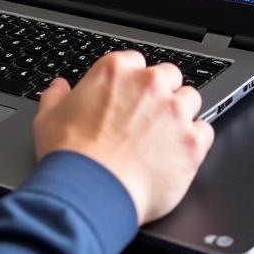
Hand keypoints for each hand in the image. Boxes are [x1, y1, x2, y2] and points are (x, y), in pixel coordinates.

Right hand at [33, 52, 212, 225]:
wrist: (90, 191)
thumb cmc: (68, 156)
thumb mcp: (48, 118)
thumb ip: (56, 96)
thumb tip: (59, 88)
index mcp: (115, 71)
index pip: (136, 62)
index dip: (133, 81)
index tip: (129, 96)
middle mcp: (148, 84)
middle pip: (169, 76)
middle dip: (161, 92)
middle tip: (148, 117)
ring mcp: (174, 111)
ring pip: (191, 100)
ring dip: (181, 114)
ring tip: (165, 137)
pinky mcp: (192, 141)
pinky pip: (205, 131)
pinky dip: (194, 141)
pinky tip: (177, 154)